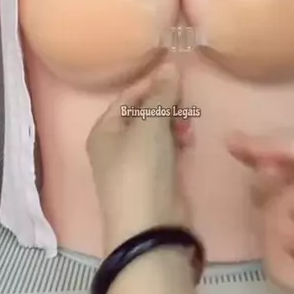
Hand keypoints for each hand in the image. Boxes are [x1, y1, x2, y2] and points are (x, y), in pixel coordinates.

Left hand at [87, 62, 189, 251]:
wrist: (152, 229)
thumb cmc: (141, 169)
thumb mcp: (151, 126)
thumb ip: (162, 94)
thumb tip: (171, 65)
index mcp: (104, 131)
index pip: (128, 97)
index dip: (152, 83)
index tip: (177, 75)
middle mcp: (116, 146)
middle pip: (144, 113)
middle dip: (166, 105)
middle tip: (186, 103)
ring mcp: (137, 164)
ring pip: (158, 132)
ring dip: (175, 124)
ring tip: (189, 127)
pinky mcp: (157, 179)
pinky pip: (168, 150)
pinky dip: (178, 142)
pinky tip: (190, 143)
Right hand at [227, 133, 293, 293]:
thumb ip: (282, 147)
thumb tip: (231, 138)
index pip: (279, 168)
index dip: (259, 158)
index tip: (234, 147)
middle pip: (270, 199)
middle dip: (263, 187)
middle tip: (268, 180)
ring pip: (271, 231)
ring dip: (272, 217)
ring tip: (288, 209)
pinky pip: (280, 269)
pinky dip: (276, 254)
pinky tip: (288, 238)